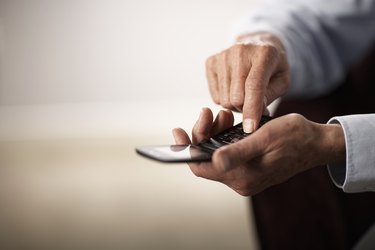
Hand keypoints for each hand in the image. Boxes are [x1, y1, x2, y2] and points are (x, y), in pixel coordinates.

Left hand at [173, 108, 344, 195]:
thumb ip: (238, 152)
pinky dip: (224, 136)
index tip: (178, 131)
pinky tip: (228, 121)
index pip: (201, 167)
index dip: (186, 150)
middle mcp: (240, 180)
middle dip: (203, 134)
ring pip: (216, 153)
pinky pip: (227, 152)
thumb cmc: (294, 137)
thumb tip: (214, 160)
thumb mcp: (264, 138)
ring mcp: (245, 174)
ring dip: (215, 132)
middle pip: (207, 159)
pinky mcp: (249, 167)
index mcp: (242, 176)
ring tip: (223, 114)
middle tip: (208, 112)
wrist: (316, 143)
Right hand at [205, 32, 289, 132]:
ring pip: (224, 100)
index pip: (254, 86)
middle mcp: (240, 51)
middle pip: (236, 97)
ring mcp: (223, 56)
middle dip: (245, 108)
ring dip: (235, 105)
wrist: (258, 44)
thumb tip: (254, 113)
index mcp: (264, 53)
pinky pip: (215, 96)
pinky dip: (225, 99)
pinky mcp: (211, 62)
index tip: (250, 128)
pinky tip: (233, 89)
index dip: (252, 109)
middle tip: (254, 103)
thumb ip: (270, 96)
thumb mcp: (282, 80)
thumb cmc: (273, 67)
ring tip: (244, 94)